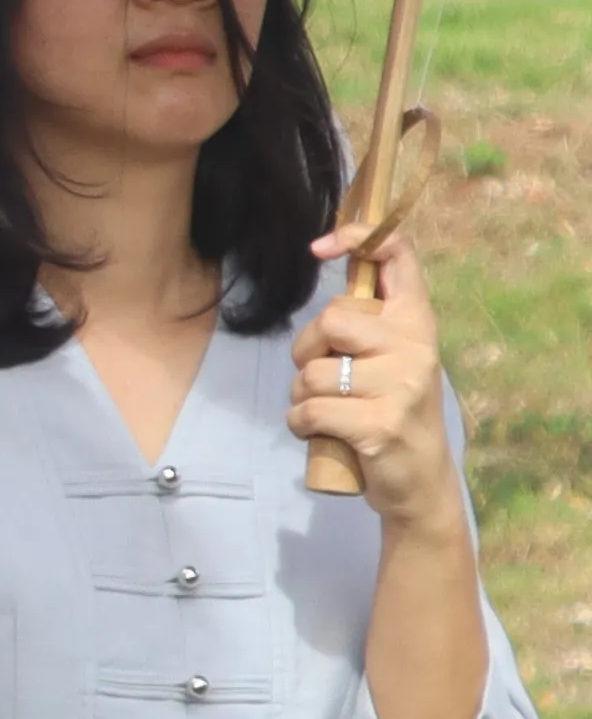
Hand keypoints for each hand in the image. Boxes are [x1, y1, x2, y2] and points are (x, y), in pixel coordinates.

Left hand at [294, 223, 459, 521]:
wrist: (419, 480)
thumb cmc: (391, 410)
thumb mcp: (391, 358)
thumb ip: (367, 323)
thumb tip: (328, 264)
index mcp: (417, 322)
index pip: (399, 258)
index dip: (358, 238)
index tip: (321, 246)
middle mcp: (415, 347)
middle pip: (332, 319)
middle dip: (306, 349)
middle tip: (322, 375)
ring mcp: (401, 386)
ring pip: (313, 372)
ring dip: (302, 395)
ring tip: (328, 410)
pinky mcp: (379, 424)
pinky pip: (309, 410)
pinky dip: (300, 423)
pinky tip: (319, 432)